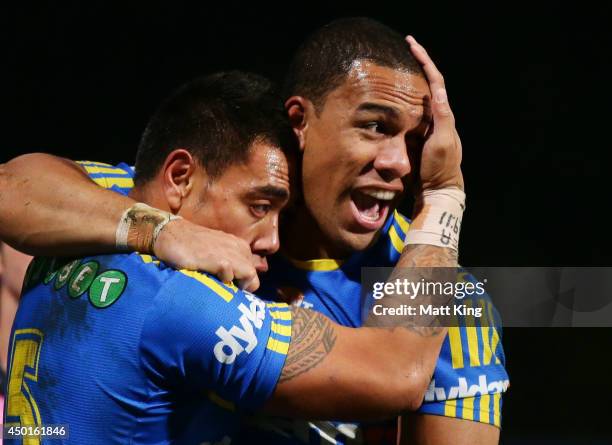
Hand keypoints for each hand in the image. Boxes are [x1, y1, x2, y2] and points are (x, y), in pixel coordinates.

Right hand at [153, 218, 259, 290]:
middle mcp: (237, 248)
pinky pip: (230, 274)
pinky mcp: (216, 259)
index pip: (253, 272)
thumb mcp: (216, 251)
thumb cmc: (192, 246)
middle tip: (224, 293)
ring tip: (218, 289)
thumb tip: (236, 284)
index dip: (244, 285)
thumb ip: (229, 263)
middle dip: (242, 288)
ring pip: (248, 274)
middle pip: (253, 276)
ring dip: (236, 286)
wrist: (171, 234)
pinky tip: (210, 280)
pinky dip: (223, 281)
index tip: (230, 290)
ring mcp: (228, 252)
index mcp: (239, 246)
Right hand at [406, 36, 463, 191]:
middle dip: (417, 64)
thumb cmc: (441, 166)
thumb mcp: (443, 142)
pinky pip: (407, 114)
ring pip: (416, 98)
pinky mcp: (416, 136)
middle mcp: (436, 116)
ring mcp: (426, 126)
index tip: (412, 44)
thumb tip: (438, 90)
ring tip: (396, 65)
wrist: (436, 189)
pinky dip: (399, 102)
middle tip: (405, 47)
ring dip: (407, 81)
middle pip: (427, 84)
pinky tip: (389, 98)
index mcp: (444, 114)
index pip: (436, 80)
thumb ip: (442, 117)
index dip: (425, 61)